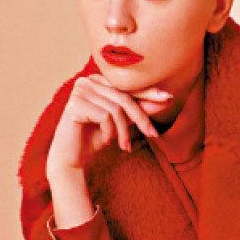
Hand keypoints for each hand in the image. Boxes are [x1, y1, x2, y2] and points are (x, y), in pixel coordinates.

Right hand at [46, 73, 173, 175]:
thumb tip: (164, 99)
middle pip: (123, 97)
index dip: (148, 93)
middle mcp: (87, 81)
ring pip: (116, 108)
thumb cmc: (94, 139)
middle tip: (152, 134)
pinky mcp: (74, 104)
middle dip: (140, 118)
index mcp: (98, 81)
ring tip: (124, 146)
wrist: (71, 158)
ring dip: (124, 131)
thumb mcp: (120, 123)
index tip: (168, 99)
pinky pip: (104, 116)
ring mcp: (79, 90)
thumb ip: (138, 110)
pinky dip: (110, 132)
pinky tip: (105, 140)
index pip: (127, 86)